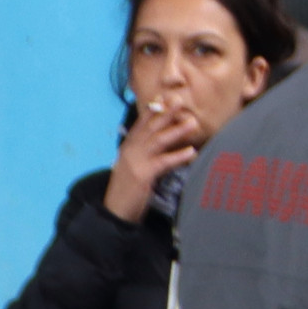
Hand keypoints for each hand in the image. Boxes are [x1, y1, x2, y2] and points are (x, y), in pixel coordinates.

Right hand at [104, 97, 208, 221]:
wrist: (114, 211)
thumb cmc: (128, 190)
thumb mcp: (136, 167)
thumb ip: (147, 154)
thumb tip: (167, 145)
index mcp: (129, 147)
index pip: (141, 123)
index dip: (153, 109)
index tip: (164, 96)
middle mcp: (131, 150)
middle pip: (150, 127)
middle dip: (166, 112)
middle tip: (180, 100)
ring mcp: (136, 161)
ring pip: (158, 140)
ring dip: (176, 130)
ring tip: (193, 123)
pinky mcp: (142, 175)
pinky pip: (163, 162)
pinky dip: (178, 156)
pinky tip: (191, 152)